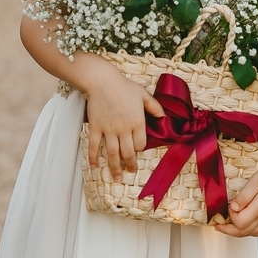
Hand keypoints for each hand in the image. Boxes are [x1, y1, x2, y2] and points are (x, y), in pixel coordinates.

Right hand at [84, 64, 165, 180]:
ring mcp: (109, 129)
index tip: (137, 150)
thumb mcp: (143, 95)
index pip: (140, 144)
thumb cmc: (124, 86)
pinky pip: (94, 146)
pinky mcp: (96, 128)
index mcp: (137, 122)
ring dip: (115, 167)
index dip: (140, 149)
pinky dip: (93, 157)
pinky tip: (94, 166)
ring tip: (117, 176)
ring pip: (112, 153)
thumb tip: (164, 118)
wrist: (102, 81)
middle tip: (131, 171)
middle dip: (130, 165)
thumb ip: (155, 107)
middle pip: (128, 153)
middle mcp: (123, 129)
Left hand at [214, 157, 257, 236]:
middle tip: (218, 225)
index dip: (231, 216)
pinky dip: (251, 232)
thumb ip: (244, 196)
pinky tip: (247, 227)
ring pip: (251, 233)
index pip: (240, 222)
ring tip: (228, 226)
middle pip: (243, 231)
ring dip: (238, 232)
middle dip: (228, 229)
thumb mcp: (256, 181)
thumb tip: (233, 208)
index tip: (229, 205)